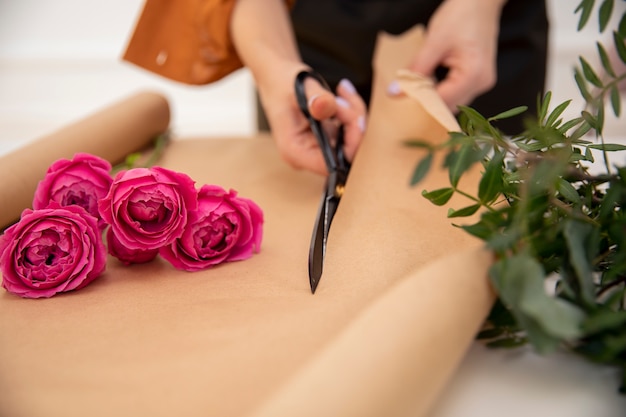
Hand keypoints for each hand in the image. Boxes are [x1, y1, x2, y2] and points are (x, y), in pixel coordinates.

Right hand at [230, 0, 364, 173]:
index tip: (355, 120)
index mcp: (295, 151)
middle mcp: (306, 155)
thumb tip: (326, 110)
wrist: (275, 71)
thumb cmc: (282, 79)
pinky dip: (350, 111)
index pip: (331, 166)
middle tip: (345, 98)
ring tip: (340, 91)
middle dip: (353, 125)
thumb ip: (314, 98)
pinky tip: (341, 92)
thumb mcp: (299, 85)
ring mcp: (316, 147)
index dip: (350, 146)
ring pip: (349, 140)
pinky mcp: (324, 138)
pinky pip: (347, 130)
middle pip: (345, 153)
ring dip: (352, 114)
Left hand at [390, 0, 505, 111]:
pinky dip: (440, 91)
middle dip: (426, 104)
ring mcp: (481, 82)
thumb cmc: (461, 15)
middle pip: (448, 106)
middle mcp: (481, 83)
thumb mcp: (434, 41)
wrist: (480, 1)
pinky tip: (426, 85)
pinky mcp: (477, 78)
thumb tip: (396, 91)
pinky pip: (456, 93)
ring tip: (414, 91)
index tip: (399, 100)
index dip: (420, 103)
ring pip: (452, 102)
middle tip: (403, 98)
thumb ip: (416, 69)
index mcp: (474, 74)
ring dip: (432, 98)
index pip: (442, 101)